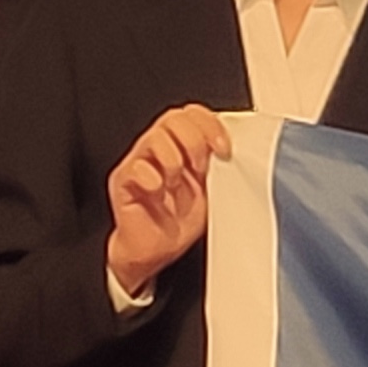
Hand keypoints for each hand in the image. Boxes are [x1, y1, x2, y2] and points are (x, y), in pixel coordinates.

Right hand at [104, 102, 236, 300]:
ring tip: (177, 184)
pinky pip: (136, 168)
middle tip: (201, 167)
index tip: (225, 149)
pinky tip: (159, 195)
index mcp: (182, 146)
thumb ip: (220, 166)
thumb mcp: (212, 190)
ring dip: (174, 161)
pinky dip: (153, 181)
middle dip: (194, 140)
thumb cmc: (180, 222)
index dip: (210, 125)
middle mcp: (159, 149)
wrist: (156, 252)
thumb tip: (244, 153)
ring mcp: (139, 162)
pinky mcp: (123, 182)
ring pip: (154, 138)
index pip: (193, 114)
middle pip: (173, 118)